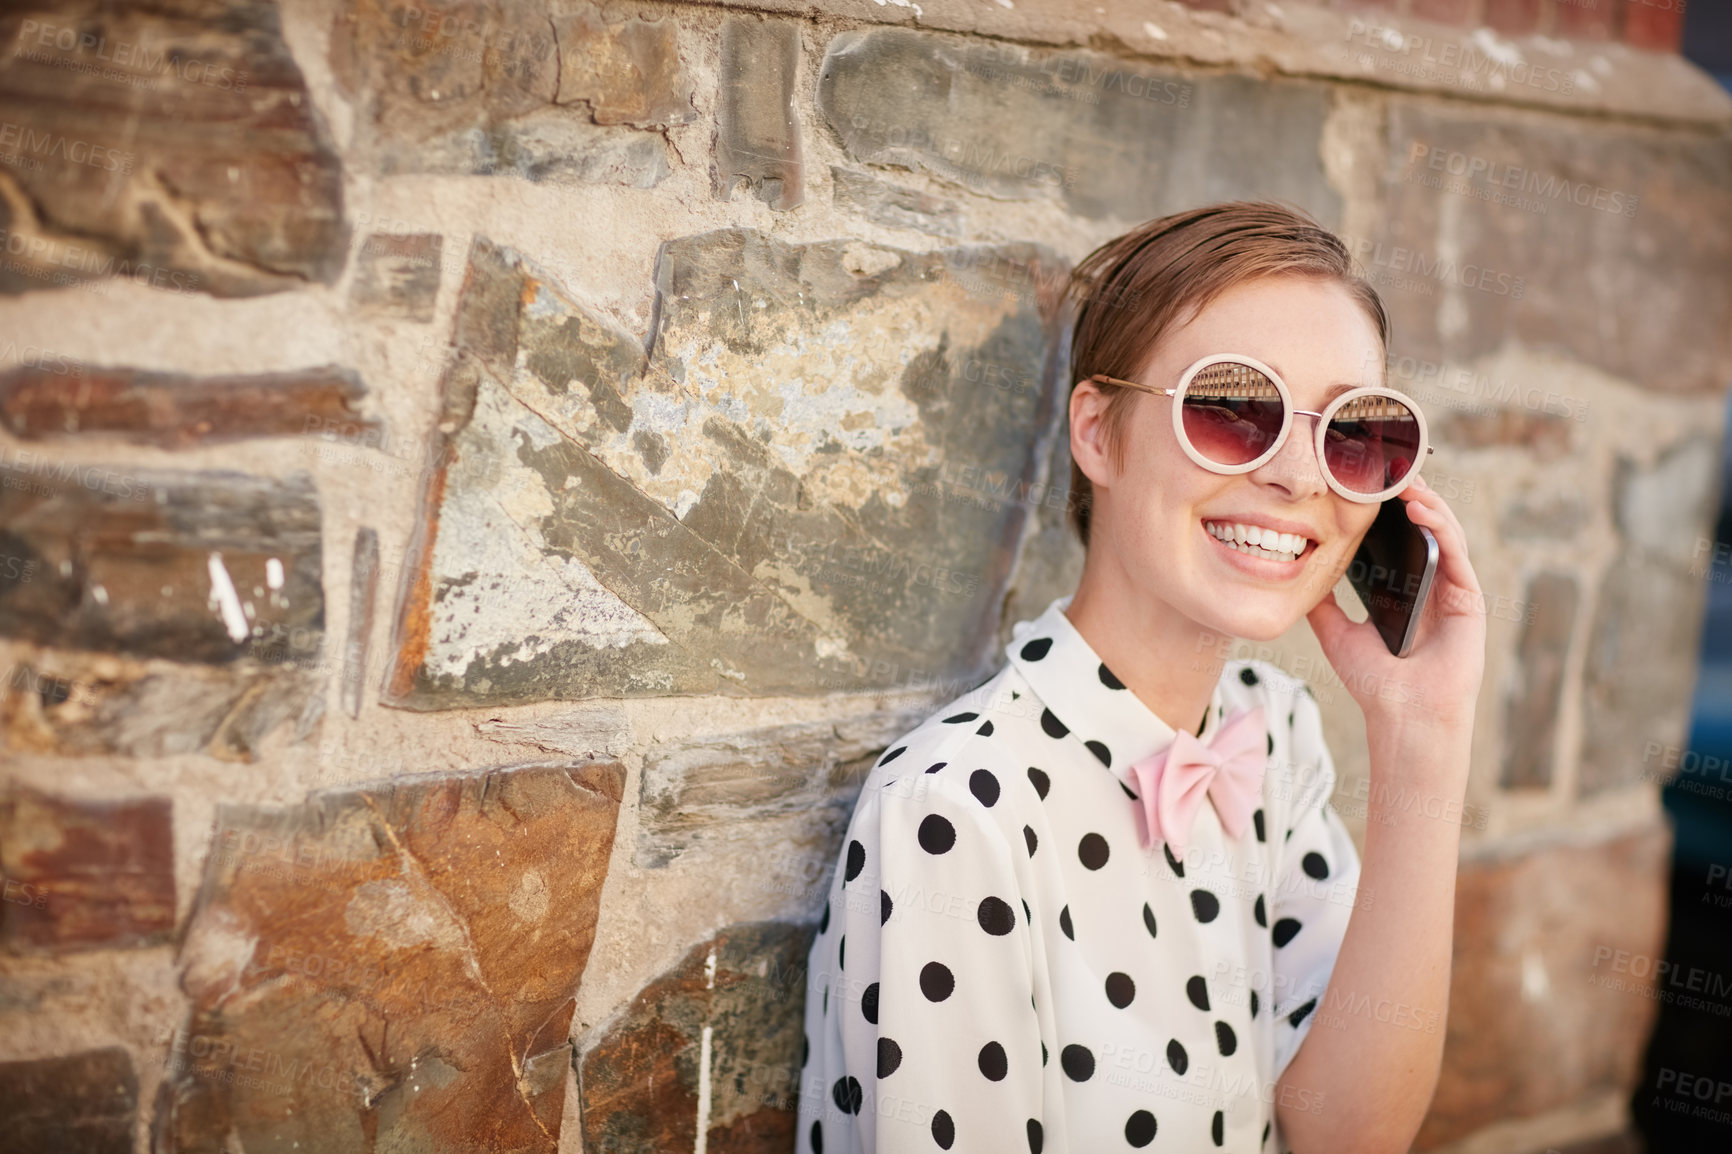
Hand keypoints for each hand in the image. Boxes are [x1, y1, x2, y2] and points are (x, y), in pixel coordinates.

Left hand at [1305, 475, 1486, 734]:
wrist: (1402, 717)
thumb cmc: (1375, 683)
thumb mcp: (1337, 633)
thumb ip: (1323, 604)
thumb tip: (1298, 575)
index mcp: (1406, 592)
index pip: (1400, 540)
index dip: (1388, 510)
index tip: (1367, 482)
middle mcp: (1433, 587)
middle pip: (1425, 529)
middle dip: (1409, 496)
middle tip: (1387, 466)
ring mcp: (1453, 592)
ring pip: (1445, 534)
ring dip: (1427, 503)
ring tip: (1404, 479)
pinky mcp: (1469, 601)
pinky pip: (1457, 555)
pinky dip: (1441, 528)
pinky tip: (1422, 510)